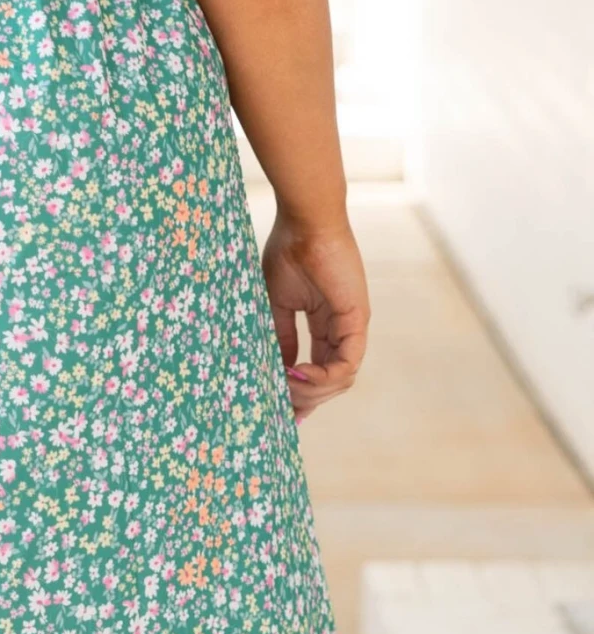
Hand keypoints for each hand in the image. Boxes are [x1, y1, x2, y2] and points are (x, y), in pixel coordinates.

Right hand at [261, 209, 369, 420]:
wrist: (304, 223)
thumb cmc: (289, 252)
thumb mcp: (277, 302)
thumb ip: (281, 336)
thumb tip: (280, 369)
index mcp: (325, 324)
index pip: (320, 370)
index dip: (302, 393)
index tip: (280, 410)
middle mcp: (342, 330)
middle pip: (330, 381)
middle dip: (304, 398)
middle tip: (280, 403)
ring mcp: (352, 327)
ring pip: (340, 379)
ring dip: (312, 390)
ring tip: (285, 386)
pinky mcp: (357, 321)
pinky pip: (347, 364)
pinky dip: (323, 376)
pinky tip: (299, 374)